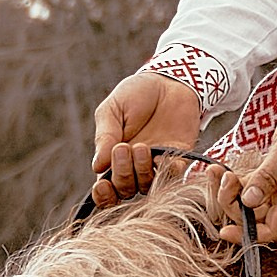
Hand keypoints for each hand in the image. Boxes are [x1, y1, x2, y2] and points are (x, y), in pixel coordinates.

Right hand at [91, 69, 203, 209]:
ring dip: (143, 171)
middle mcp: (134, 168)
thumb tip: (97, 167)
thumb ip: (105, 136)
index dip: (103, 195)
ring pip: (148, 186)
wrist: (169, 81)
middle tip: (124, 148)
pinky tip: (163, 155)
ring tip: (143, 146)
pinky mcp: (179, 159)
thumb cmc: (136, 94)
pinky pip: (174, 176)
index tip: (102, 185)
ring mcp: (157, 165)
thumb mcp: (113, 109)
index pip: (105, 188)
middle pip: (126, 190)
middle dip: (122, 174)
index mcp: (112, 158)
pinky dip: (168, 171)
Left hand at [215, 95, 276, 244]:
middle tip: (224, 178)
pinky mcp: (270, 176)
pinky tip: (219, 168)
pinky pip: (247, 187)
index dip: (248, 236)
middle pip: (253, 218)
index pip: (272, 230)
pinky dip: (232, 180)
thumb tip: (249, 201)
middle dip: (232, 204)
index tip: (224, 230)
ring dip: (228, 191)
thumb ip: (270, 175)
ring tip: (216, 170)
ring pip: (246, 203)